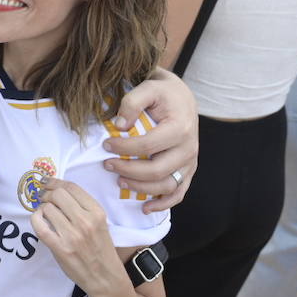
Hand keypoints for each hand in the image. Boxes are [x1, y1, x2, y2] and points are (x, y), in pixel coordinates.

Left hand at [31, 179, 122, 294]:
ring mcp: (72, 235)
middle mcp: (85, 221)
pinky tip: (39, 220)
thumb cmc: (101, 249)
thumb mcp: (100, 223)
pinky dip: (36, 219)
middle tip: (43, 197)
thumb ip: (82, 207)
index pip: (71, 187)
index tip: (47, 182)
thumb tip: (56, 191)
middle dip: (46, 193)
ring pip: (48, 208)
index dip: (55, 182)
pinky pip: (40, 225)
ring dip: (42, 208)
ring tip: (44, 213)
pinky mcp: (60, 248)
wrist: (105, 277)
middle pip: (57, 194)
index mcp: (97, 212)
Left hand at [103, 69, 198, 212]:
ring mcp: (190, 162)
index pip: (147, 145)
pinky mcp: (189, 171)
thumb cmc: (162, 93)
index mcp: (179, 128)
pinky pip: (179, 193)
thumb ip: (132, 103)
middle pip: (156, 170)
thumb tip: (119, 126)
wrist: (182, 98)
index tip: (105, 144)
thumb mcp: (147, 88)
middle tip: (107, 165)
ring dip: (141, 189)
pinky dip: (163, 204)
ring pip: (166, 186)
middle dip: (128, 170)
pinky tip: (145, 208)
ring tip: (119, 182)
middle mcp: (189, 148)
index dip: (123, 148)